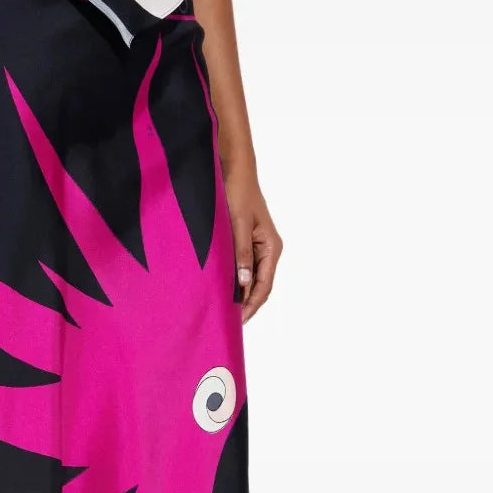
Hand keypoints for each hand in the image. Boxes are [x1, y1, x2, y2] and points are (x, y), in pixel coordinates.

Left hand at [224, 166, 282, 324]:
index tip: (238, 321)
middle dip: (245, 305)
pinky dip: (233, 282)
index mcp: (271, 247)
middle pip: (258, 286)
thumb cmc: (238, 192)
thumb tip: (242, 283)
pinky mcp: (245, 244)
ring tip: (223, 311)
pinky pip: (241, 269)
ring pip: (250, 280)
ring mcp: (257, 248)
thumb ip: (241, 253)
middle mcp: (267, 250)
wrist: (234, 170)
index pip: (264, 286)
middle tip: (227, 322)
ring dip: (239, 295)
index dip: (251, 305)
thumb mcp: (237, 223)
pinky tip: (221, 291)